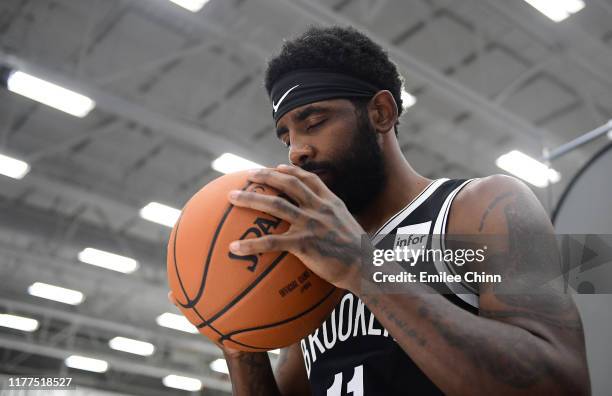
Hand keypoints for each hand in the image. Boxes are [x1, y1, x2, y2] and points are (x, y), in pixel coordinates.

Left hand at [227, 164, 366, 290]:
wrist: (366, 268)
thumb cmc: (356, 253)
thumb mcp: (348, 226)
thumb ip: (332, 217)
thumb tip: (321, 221)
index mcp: (330, 202)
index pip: (308, 179)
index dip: (290, 171)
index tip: (275, 168)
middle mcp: (319, 208)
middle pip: (288, 185)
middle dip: (266, 176)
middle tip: (248, 175)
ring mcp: (311, 224)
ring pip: (275, 205)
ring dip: (250, 199)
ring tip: (231, 197)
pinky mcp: (304, 244)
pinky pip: (272, 242)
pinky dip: (250, 244)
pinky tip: (234, 249)